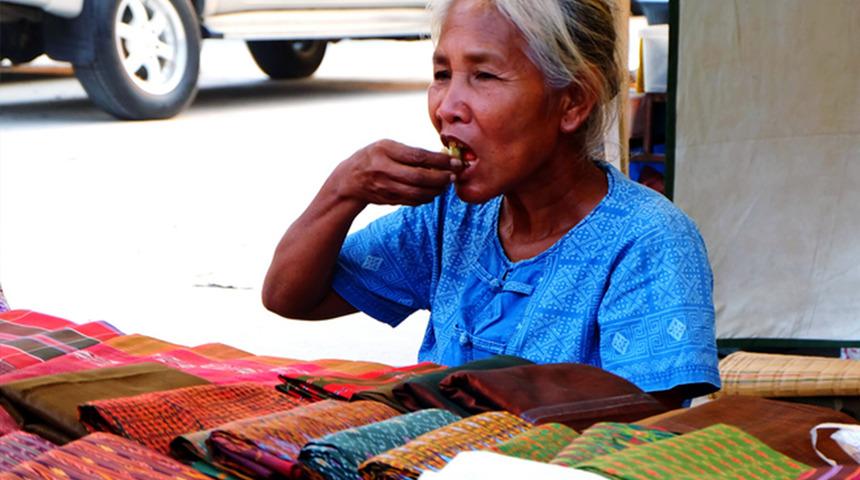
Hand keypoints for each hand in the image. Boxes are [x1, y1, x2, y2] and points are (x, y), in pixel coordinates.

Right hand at [334, 139, 463, 206]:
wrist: (349, 180)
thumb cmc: (373, 157)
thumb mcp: (386, 146)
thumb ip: (409, 151)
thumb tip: (440, 157)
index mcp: (385, 151)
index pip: (418, 157)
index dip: (439, 161)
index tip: (454, 162)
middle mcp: (384, 169)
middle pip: (419, 178)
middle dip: (441, 178)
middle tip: (454, 175)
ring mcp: (386, 187)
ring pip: (418, 192)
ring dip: (436, 190)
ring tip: (445, 184)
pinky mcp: (389, 199)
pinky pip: (413, 201)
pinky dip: (427, 197)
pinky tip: (433, 191)